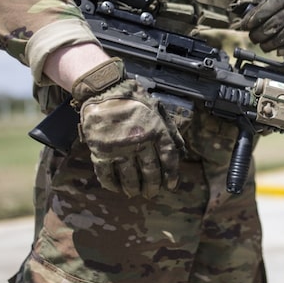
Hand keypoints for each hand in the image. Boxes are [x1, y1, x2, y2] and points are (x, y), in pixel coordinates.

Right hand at [74, 60, 182, 197]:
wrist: (104, 89)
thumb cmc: (134, 98)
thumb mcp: (158, 109)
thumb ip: (170, 130)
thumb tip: (182, 151)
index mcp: (156, 131)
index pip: (168, 158)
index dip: (171, 175)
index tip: (171, 185)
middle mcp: (140, 142)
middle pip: (150, 172)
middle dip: (153, 186)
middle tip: (152, 193)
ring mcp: (119, 148)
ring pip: (130, 177)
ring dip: (134, 188)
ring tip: (135, 193)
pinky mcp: (100, 151)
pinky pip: (106, 174)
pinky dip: (111, 184)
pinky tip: (116, 188)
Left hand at [233, 0, 283, 55]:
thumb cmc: (282, 6)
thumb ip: (251, 3)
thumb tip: (235, 8)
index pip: (270, 5)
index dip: (256, 16)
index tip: (245, 26)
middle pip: (277, 21)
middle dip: (262, 32)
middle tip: (253, 38)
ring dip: (272, 42)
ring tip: (263, 46)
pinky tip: (278, 52)